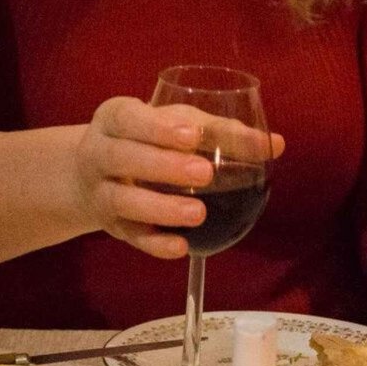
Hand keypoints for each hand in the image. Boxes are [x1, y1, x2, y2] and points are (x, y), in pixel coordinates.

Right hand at [72, 96, 283, 258]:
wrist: (92, 174)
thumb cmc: (149, 140)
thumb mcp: (177, 125)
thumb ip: (222, 132)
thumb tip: (275, 144)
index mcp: (116, 119)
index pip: (129, 118)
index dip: (158, 128)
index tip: (192, 135)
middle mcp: (100, 152)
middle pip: (124, 157)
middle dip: (164, 166)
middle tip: (205, 174)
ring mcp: (102, 192)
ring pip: (123, 201)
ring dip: (161, 208)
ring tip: (198, 213)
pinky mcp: (112, 226)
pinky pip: (131, 237)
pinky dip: (155, 244)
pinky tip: (182, 247)